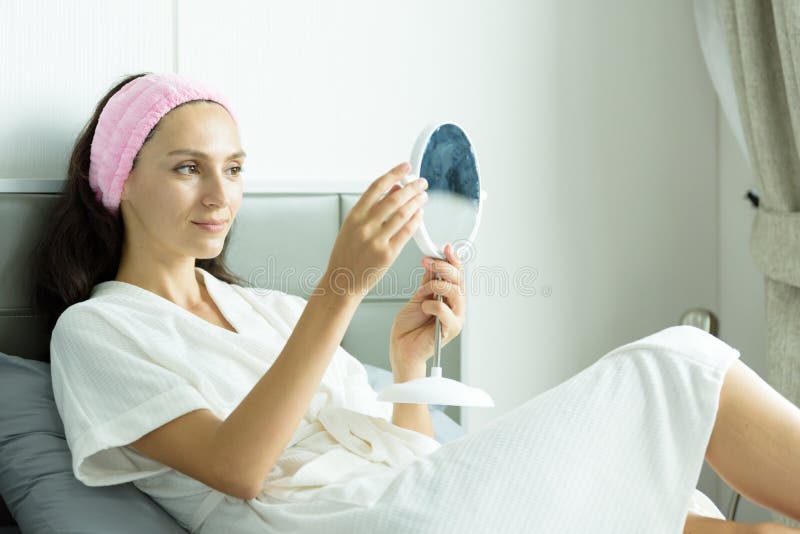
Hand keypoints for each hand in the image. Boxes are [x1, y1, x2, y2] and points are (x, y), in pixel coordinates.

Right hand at [322, 162, 428, 299]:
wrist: (342, 281)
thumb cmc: (347, 254)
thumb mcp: (352, 227)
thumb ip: (371, 209)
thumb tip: (393, 190)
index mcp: (354, 216)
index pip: (376, 187)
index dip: (393, 174)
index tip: (405, 168)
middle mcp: (364, 226)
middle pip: (393, 199)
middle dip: (411, 187)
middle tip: (421, 182)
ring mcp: (376, 240)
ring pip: (402, 214)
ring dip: (416, 202)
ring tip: (423, 196)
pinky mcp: (387, 254)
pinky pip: (406, 232)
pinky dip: (415, 221)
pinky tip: (420, 214)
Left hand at [390, 242, 465, 369]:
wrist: (402, 346)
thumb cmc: (409, 326)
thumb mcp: (417, 296)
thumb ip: (428, 282)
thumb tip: (433, 263)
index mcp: (450, 297)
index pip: (458, 274)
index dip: (453, 259)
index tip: (444, 248)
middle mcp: (456, 306)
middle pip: (459, 280)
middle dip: (444, 268)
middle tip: (430, 264)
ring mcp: (455, 318)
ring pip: (455, 292)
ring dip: (436, 286)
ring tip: (422, 292)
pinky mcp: (450, 329)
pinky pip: (445, 310)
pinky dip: (432, 305)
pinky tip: (423, 308)